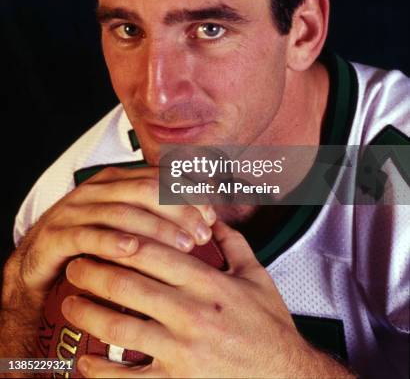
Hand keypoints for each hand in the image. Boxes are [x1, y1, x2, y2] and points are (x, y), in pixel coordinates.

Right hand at [3, 166, 215, 304]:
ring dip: (157, 229)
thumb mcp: (126, 223)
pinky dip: (112, 242)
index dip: (188, 194)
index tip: (211, 216)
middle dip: (179, 212)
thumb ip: (158, 215)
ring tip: (183, 247)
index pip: (158, 178)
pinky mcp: (58, 234)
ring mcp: (76, 210)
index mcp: (115, 180)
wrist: (39, 262)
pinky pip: (89, 236)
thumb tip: (208, 217)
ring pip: (123, 213)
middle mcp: (96, 189)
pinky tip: (133, 251)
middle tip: (202, 235)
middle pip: (145, 191)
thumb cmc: (92, 244)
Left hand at [62, 221, 354, 378]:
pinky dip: (100, 370)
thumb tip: (215, 217)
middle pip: (128, 285)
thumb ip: (234, 243)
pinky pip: (127, 378)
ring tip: (70, 302)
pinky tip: (85, 361)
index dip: (119, 241)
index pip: (154, 252)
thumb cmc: (272, 330)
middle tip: (74, 265)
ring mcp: (182, 351)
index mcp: (209, 283)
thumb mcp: (258, 277)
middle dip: (93, 272)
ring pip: (120, 327)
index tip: (100, 236)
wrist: (289, 378)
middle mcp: (192, 313)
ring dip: (88, 313)